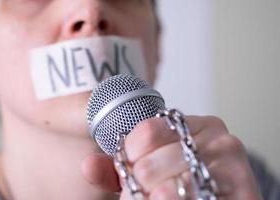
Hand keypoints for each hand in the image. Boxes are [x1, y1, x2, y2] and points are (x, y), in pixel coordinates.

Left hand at [82, 116, 261, 199]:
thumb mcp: (150, 171)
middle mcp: (219, 139)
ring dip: (151, 199)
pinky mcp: (243, 191)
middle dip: (139, 186)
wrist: (218, 198)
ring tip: (160, 197)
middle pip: (149, 167)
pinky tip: (173, 198)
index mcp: (196, 125)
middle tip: (148, 190)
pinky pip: (181, 199)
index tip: (133, 166)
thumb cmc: (182, 184)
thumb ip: (118, 168)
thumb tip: (88, 165)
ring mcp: (233, 165)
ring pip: (164, 191)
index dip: (130, 156)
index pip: (144, 132)